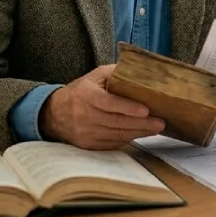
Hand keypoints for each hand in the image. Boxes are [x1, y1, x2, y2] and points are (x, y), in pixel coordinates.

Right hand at [38, 64, 164, 149]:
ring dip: (139, 132)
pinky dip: (128, 139)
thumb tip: (140, 71)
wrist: (55, 113)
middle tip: (160, 122)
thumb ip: (115, 72)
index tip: (146, 110)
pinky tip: (140, 133)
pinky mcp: (88, 145)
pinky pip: (113, 144)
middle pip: (116, 122)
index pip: (108, 102)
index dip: (128, 107)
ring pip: (117, 135)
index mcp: (85, 94)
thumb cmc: (81, 91)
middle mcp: (83, 115)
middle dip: (141, 123)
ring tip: (156, 128)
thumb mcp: (94, 76)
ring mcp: (85, 132)